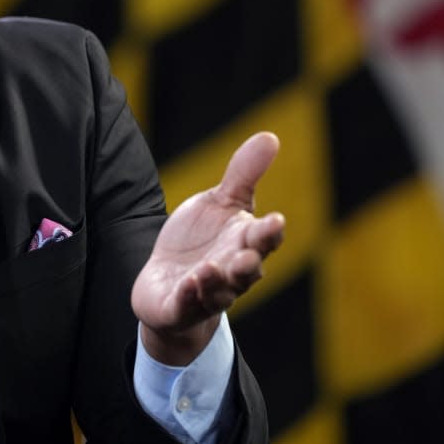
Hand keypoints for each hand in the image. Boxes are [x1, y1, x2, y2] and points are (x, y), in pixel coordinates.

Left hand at [131, 132, 285, 364]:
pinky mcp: (181, 307)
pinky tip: (188, 282)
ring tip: (209, 268)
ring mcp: (207, 292)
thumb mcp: (219, 202)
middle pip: (247, 270)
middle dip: (248, 263)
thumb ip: (244, 174)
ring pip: (220, 292)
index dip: (270, 231)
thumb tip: (271, 136)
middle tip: (247, 254)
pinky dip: (189, 295)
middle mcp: (232, 271)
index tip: (276, 219)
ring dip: (217, 281)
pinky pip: (187, 305)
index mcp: (244, 243)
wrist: (168, 283)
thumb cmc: (200, 240)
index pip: (264, 238)